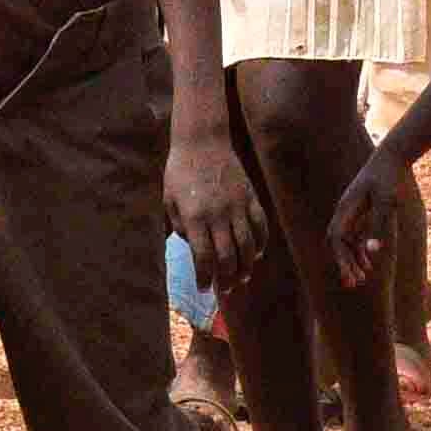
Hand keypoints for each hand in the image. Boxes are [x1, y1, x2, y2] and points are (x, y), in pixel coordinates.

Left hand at [165, 112, 277, 300]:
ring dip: (245, 267)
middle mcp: (218, 214)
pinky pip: (261, 226)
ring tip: (241, 278)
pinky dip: (261, 244)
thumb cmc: (180, 171)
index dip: (205, 278)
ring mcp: (238, 206)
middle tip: (224, 290)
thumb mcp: (169, 200)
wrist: (202, 140)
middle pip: (228, 257)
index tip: (204, 289)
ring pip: (248, 245)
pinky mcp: (251, 197)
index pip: (203, 257)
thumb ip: (179, 227)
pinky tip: (256, 255)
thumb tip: (193, 248)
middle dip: (226, 279)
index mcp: (195, 217)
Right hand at [321, 142, 406, 297]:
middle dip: (344, 263)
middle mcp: (345, 211)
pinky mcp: (361, 213)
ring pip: (346, 242)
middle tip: (353, 285)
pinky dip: (360, 251)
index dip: (341, 258)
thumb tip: (372, 250)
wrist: (392, 158)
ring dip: (352, 260)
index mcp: (346, 208)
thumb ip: (378, 225)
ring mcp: (352, 212)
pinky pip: (355, 237)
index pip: (336, 238)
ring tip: (362, 280)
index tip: (350, 275)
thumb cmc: (388, 178)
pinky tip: (369, 265)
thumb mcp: (386, 202)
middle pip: (338, 243)